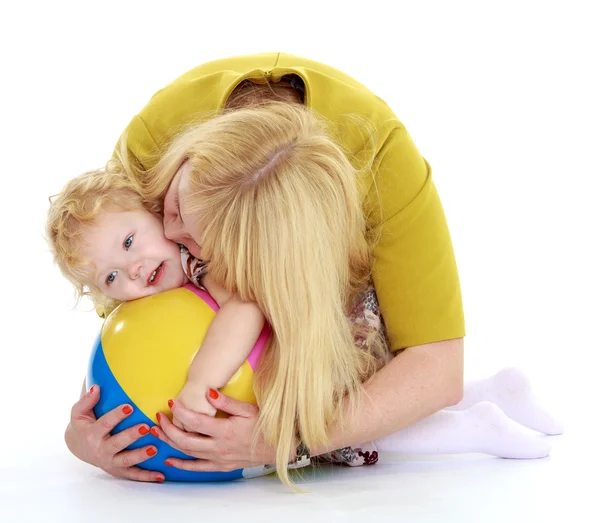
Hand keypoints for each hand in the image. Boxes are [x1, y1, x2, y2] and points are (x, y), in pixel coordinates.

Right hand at [66, 385, 163, 481]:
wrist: (80, 447)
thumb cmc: (84, 424)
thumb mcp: (79, 413)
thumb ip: (86, 400)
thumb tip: (96, 387)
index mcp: (93, 434)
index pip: (105, 424)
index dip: (116, 415)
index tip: (130, 406)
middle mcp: (101, 450)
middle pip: (117, 444)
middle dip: (132, 436)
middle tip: (147, 427)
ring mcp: (110, 462)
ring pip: (127, 461)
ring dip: (141, 456)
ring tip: (155, 448)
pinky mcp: (119, 471)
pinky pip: (133, 475)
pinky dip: (147, 476)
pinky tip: (161, 475)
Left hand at [151, 389, 275, 471]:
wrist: (277, 447)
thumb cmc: (263, 425)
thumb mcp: (247, 409)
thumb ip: (225, 402)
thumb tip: (208, 391)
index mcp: (224, 431)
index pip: (195, 421)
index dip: (180, 412)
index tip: (171, 403)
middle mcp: (218, 447)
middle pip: (185, 439)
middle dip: (169, 428)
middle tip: (159, 417)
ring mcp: (218, 459)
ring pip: (188, 453)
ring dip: (171, 443)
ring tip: (158, 433)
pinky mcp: (221, 466)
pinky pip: (198, 467)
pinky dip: (183, 464)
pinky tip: (171, 459)